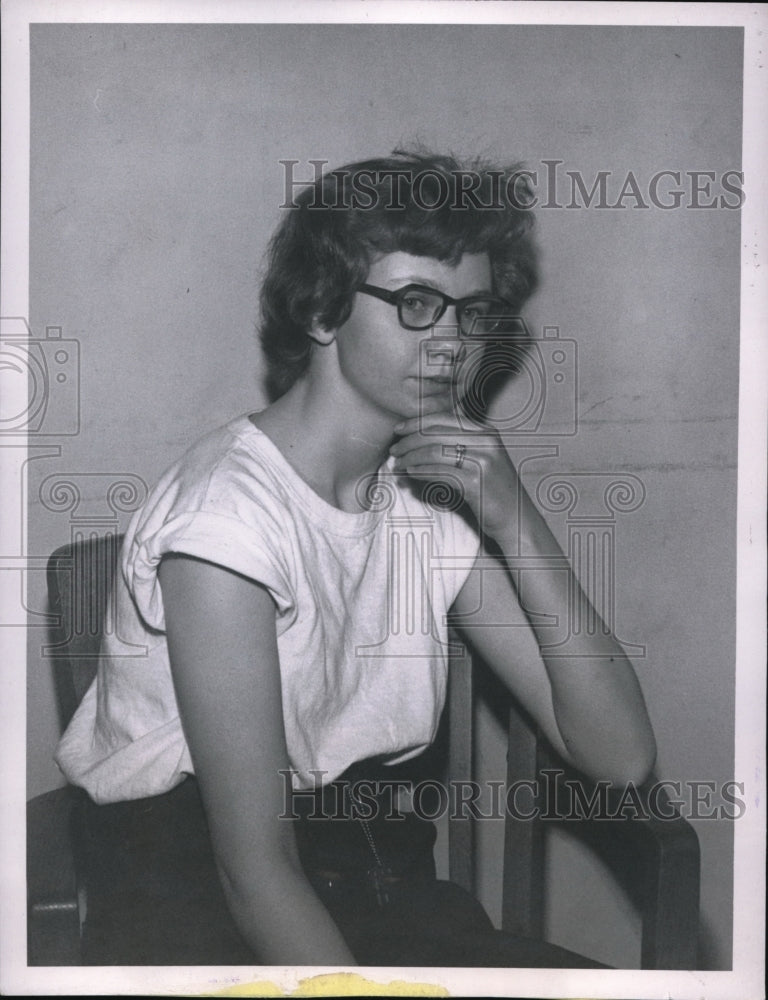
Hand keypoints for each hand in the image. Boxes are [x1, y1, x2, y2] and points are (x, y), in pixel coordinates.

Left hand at [389, 411, 519, 539]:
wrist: (516, 517)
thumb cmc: (493, 489)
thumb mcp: (482, 458)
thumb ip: (460, 444)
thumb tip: (420, 436)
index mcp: (486, 432)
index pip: (444, 419)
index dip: (417, 422)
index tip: (398, 430)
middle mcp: (486, 442)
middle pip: (436, 434)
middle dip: (409, 441)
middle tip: (394, 450)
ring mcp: (482, 461)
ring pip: (434, 452)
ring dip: (410, 458)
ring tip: (398, 465)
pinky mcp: (475, 482)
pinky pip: (439, 473)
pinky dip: (421, 472)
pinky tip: (410, 474)